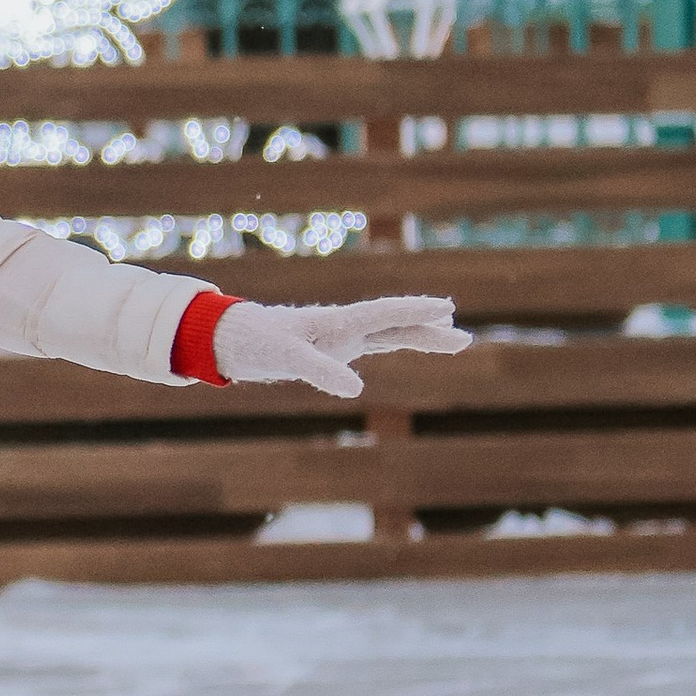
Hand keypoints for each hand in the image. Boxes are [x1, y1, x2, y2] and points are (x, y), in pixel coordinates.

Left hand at [212, 293, 469, 400]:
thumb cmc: (256, 342)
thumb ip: (319, 370)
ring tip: (453, 339)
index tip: (445, 307)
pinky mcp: (332, 348)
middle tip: (464, 337)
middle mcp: (343, 326)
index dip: (414, 311)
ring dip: (419, 336)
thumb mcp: (285, 357)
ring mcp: (340, 336)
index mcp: (336, 321)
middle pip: (395, 325)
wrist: (230, 338)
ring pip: (388, 334)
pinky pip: (372, 345)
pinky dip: (393, 343)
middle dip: (428, 329)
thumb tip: (356, 388)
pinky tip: (408, 344)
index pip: (384, 313)